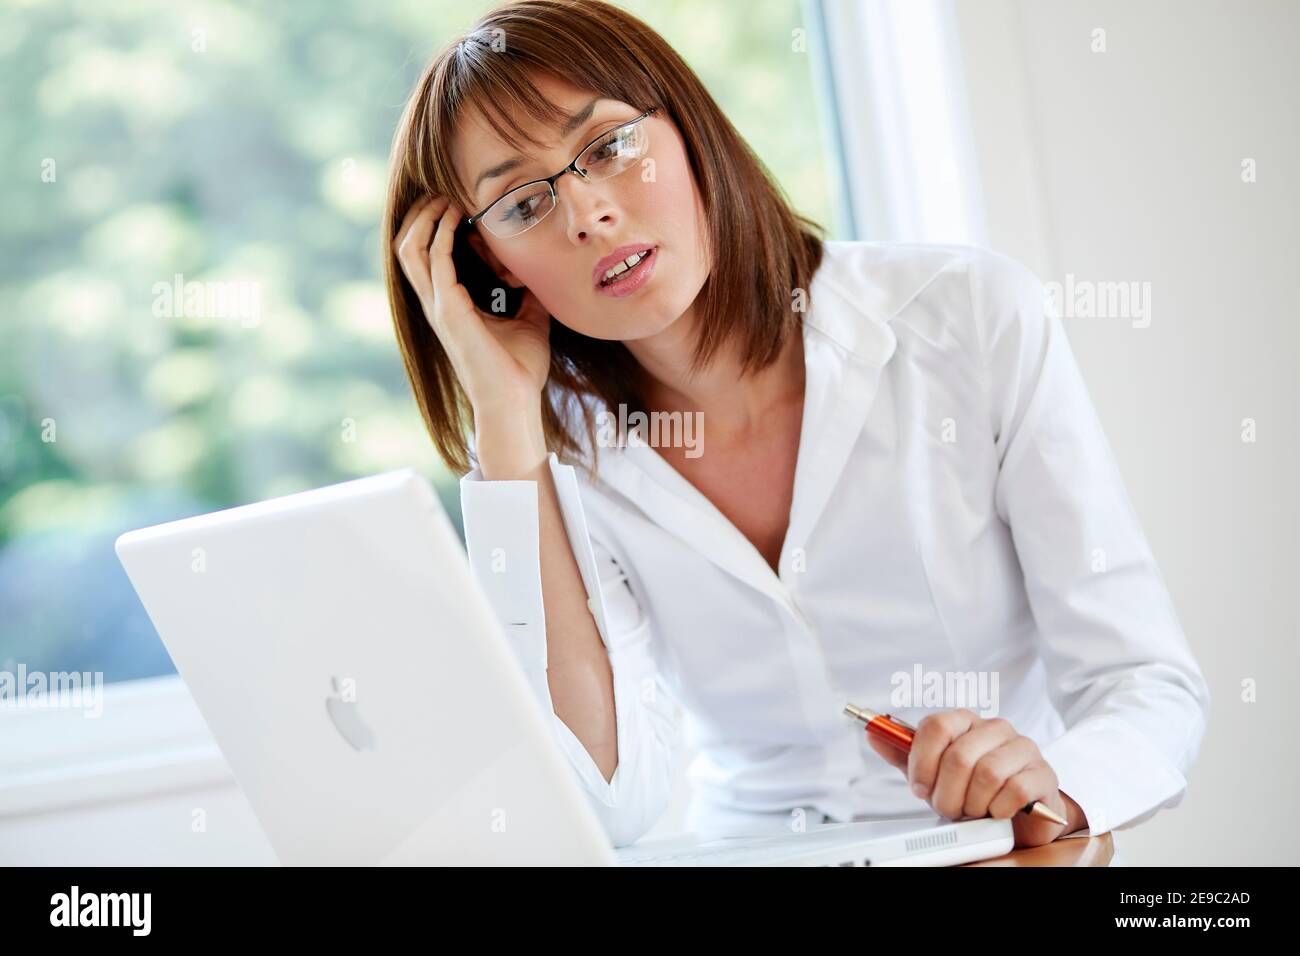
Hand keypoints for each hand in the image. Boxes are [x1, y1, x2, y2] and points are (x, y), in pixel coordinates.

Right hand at [391, 194, 551, 419]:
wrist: (515, 402)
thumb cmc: (520, 370)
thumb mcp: (529, 321)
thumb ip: (527, 295)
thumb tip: (539, 273)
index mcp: (449, 306)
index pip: (428, 255)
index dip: (439, 226)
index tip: (462, 205)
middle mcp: (436, 304)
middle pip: (408, 245)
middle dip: (421, 214)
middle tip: (442, 191)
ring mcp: (438, 306)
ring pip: (410, 248)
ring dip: (424, 217)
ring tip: (445, 197)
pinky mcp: (448, 310)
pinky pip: (434, 259)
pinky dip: (441, 232)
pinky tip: (456, 215)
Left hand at [866, 708, 1086, 847]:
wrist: (1015, 815)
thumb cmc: (972, 790)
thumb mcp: (932, 773)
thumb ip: (904, 754)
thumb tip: (873, 734)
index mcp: (965, 721)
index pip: (937, 726)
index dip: (922, 761)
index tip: (919, 787)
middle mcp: (995, 728)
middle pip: (959, 755)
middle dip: (947, 793)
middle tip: (948, 808)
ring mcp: (1023, 748)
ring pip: (987, 774)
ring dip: (973, 803)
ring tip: (973, 811)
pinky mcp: (1044, 774)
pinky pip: (1015, 790)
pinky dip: (999, 809)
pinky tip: (997, 812)